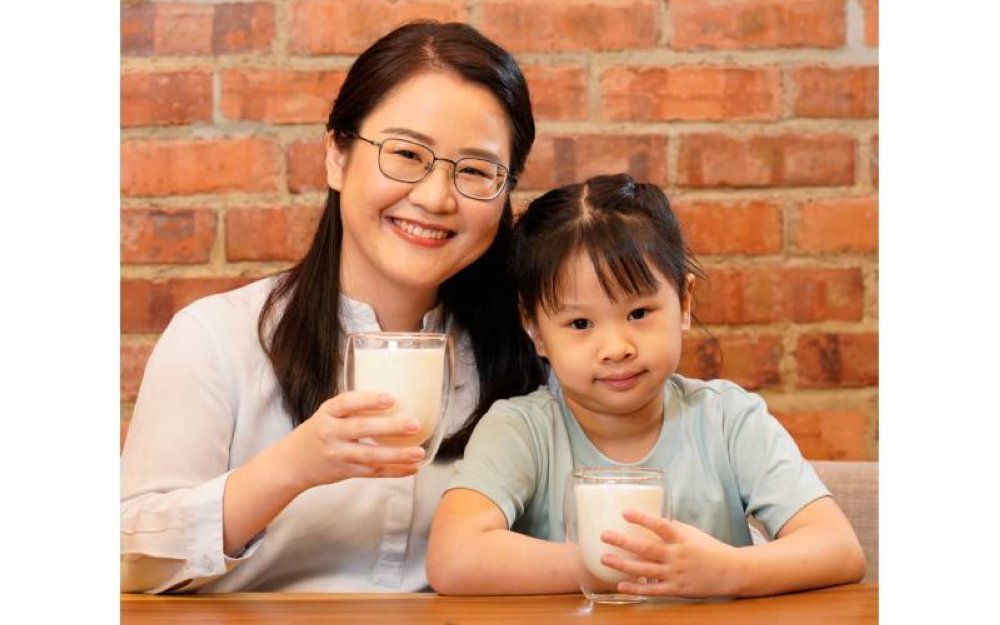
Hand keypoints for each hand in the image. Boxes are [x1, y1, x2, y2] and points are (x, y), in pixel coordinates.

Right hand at [275, 391, 426, 488]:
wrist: (292, 464)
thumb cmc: (317, 432)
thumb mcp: (327, 414)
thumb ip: (352, 408)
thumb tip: (394, 398)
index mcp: (326, 413)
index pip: (346, 403)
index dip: (368, 400)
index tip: (391, 398)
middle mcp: (330, 433)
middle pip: (361, 429)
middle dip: (390, 428)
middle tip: (415, 425)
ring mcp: (337, 455)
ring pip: (370, 456)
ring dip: (397, 455)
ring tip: (419, 453)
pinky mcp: (344, 472)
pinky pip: (372, 472)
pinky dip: (393, 471)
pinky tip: (412, 468)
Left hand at [599, 509, 740, 597]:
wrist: (730, 572)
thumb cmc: (709, 548)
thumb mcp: (692, 533)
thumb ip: (672, 527)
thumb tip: (651, 519)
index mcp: (681, 538)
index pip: (660, 525)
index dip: (642, 519)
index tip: (625, 513)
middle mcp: (677, 555)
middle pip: (646, 548)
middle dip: (623, 542)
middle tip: (604, 535)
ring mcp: (676, 573)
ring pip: (645, 569)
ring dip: (623, 564)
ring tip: (604, 558)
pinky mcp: (676, 588)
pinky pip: (653, 590)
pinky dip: (636, 588)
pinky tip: (620, 586)